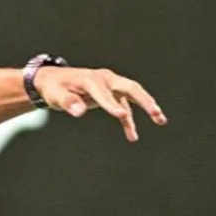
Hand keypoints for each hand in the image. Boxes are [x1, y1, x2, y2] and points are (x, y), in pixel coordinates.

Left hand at [34, 66, 167, 142]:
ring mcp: (110, 85)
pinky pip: (124, 107)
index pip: (103, 92)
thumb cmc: (55, 88)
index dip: (111, 104)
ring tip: (161, 120)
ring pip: (132, 95)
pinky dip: (128, 122)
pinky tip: (132, 137)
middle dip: (143, 100)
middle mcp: (104, 79)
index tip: (122, 116)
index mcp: (90, 79)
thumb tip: (78, 112)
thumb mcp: (56, 95)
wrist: (54, 80)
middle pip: (129, 87)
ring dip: (146, 106)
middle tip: (156, 113)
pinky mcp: (111, 94)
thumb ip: (68, 103)